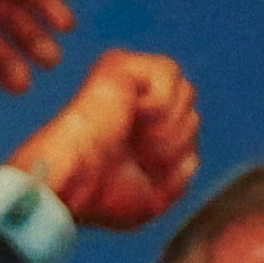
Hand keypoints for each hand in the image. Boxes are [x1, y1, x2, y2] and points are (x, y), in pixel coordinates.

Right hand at [9, 51, 201, 228]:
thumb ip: (180, 173)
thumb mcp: (154, 197)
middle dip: (176, 140)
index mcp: (138, 128)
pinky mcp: (118, 66)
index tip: (145, 171)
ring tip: (139, 139)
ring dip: (170, 126)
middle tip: (142, 156)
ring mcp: (125, 81)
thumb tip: (191, 155)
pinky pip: (168, 72)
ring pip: (186, 90)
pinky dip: (162, 102)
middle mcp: (132, 102)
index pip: (187, 126)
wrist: (72, 188)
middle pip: (191, 108)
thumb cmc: (98, 197)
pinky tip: (136, 115)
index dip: (177, 153)